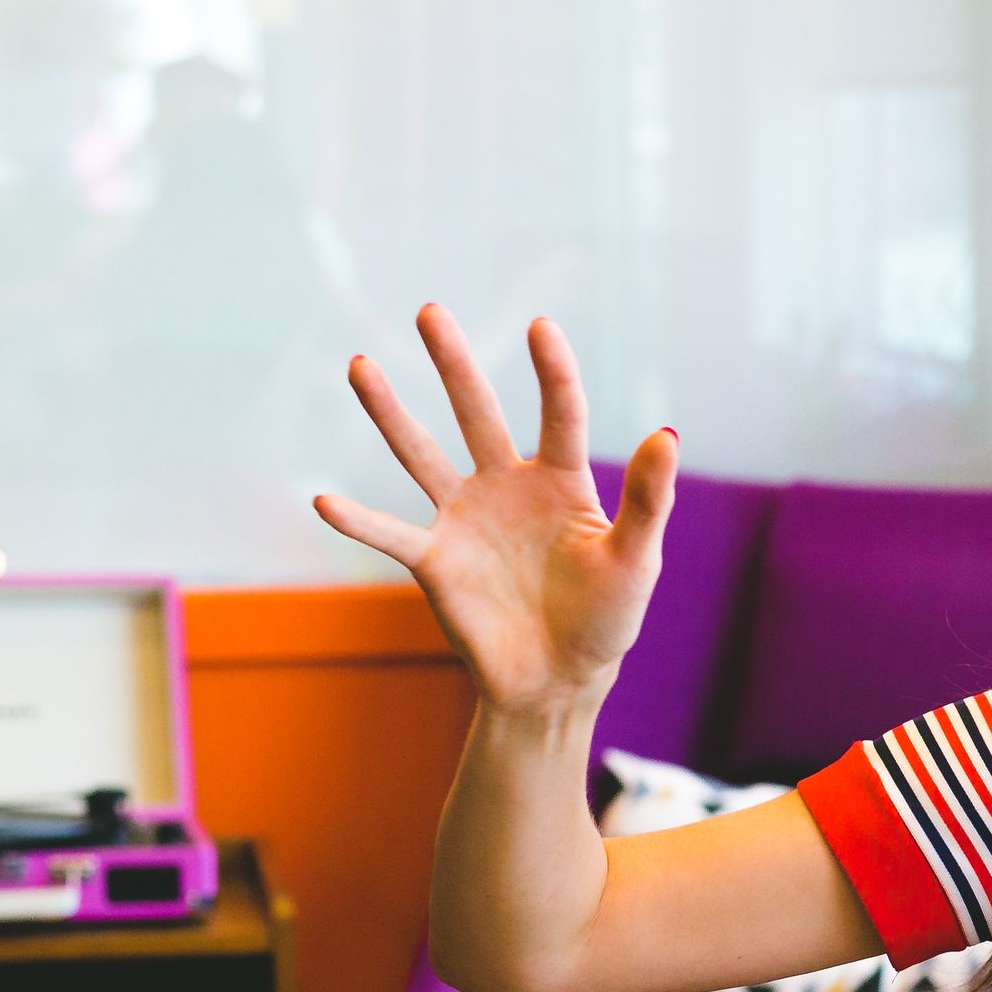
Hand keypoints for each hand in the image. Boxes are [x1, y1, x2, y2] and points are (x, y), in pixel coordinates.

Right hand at [315, 308, 676, 716]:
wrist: (559, 680)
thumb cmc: (606, 619)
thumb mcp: (635, 559)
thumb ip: (649, 499)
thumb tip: (668, 433)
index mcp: (562, 481)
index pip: (560, 415)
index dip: (552, 372)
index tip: (540, 325)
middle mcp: (506, 487)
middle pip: (478, 414)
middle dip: (455, 364)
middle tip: (431, 311)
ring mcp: (464, 519)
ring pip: (421, 454)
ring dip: (390, 413)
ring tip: (361, 365)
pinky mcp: (434, 561)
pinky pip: (390, 534)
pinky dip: (358, 521)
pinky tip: (323, 501)